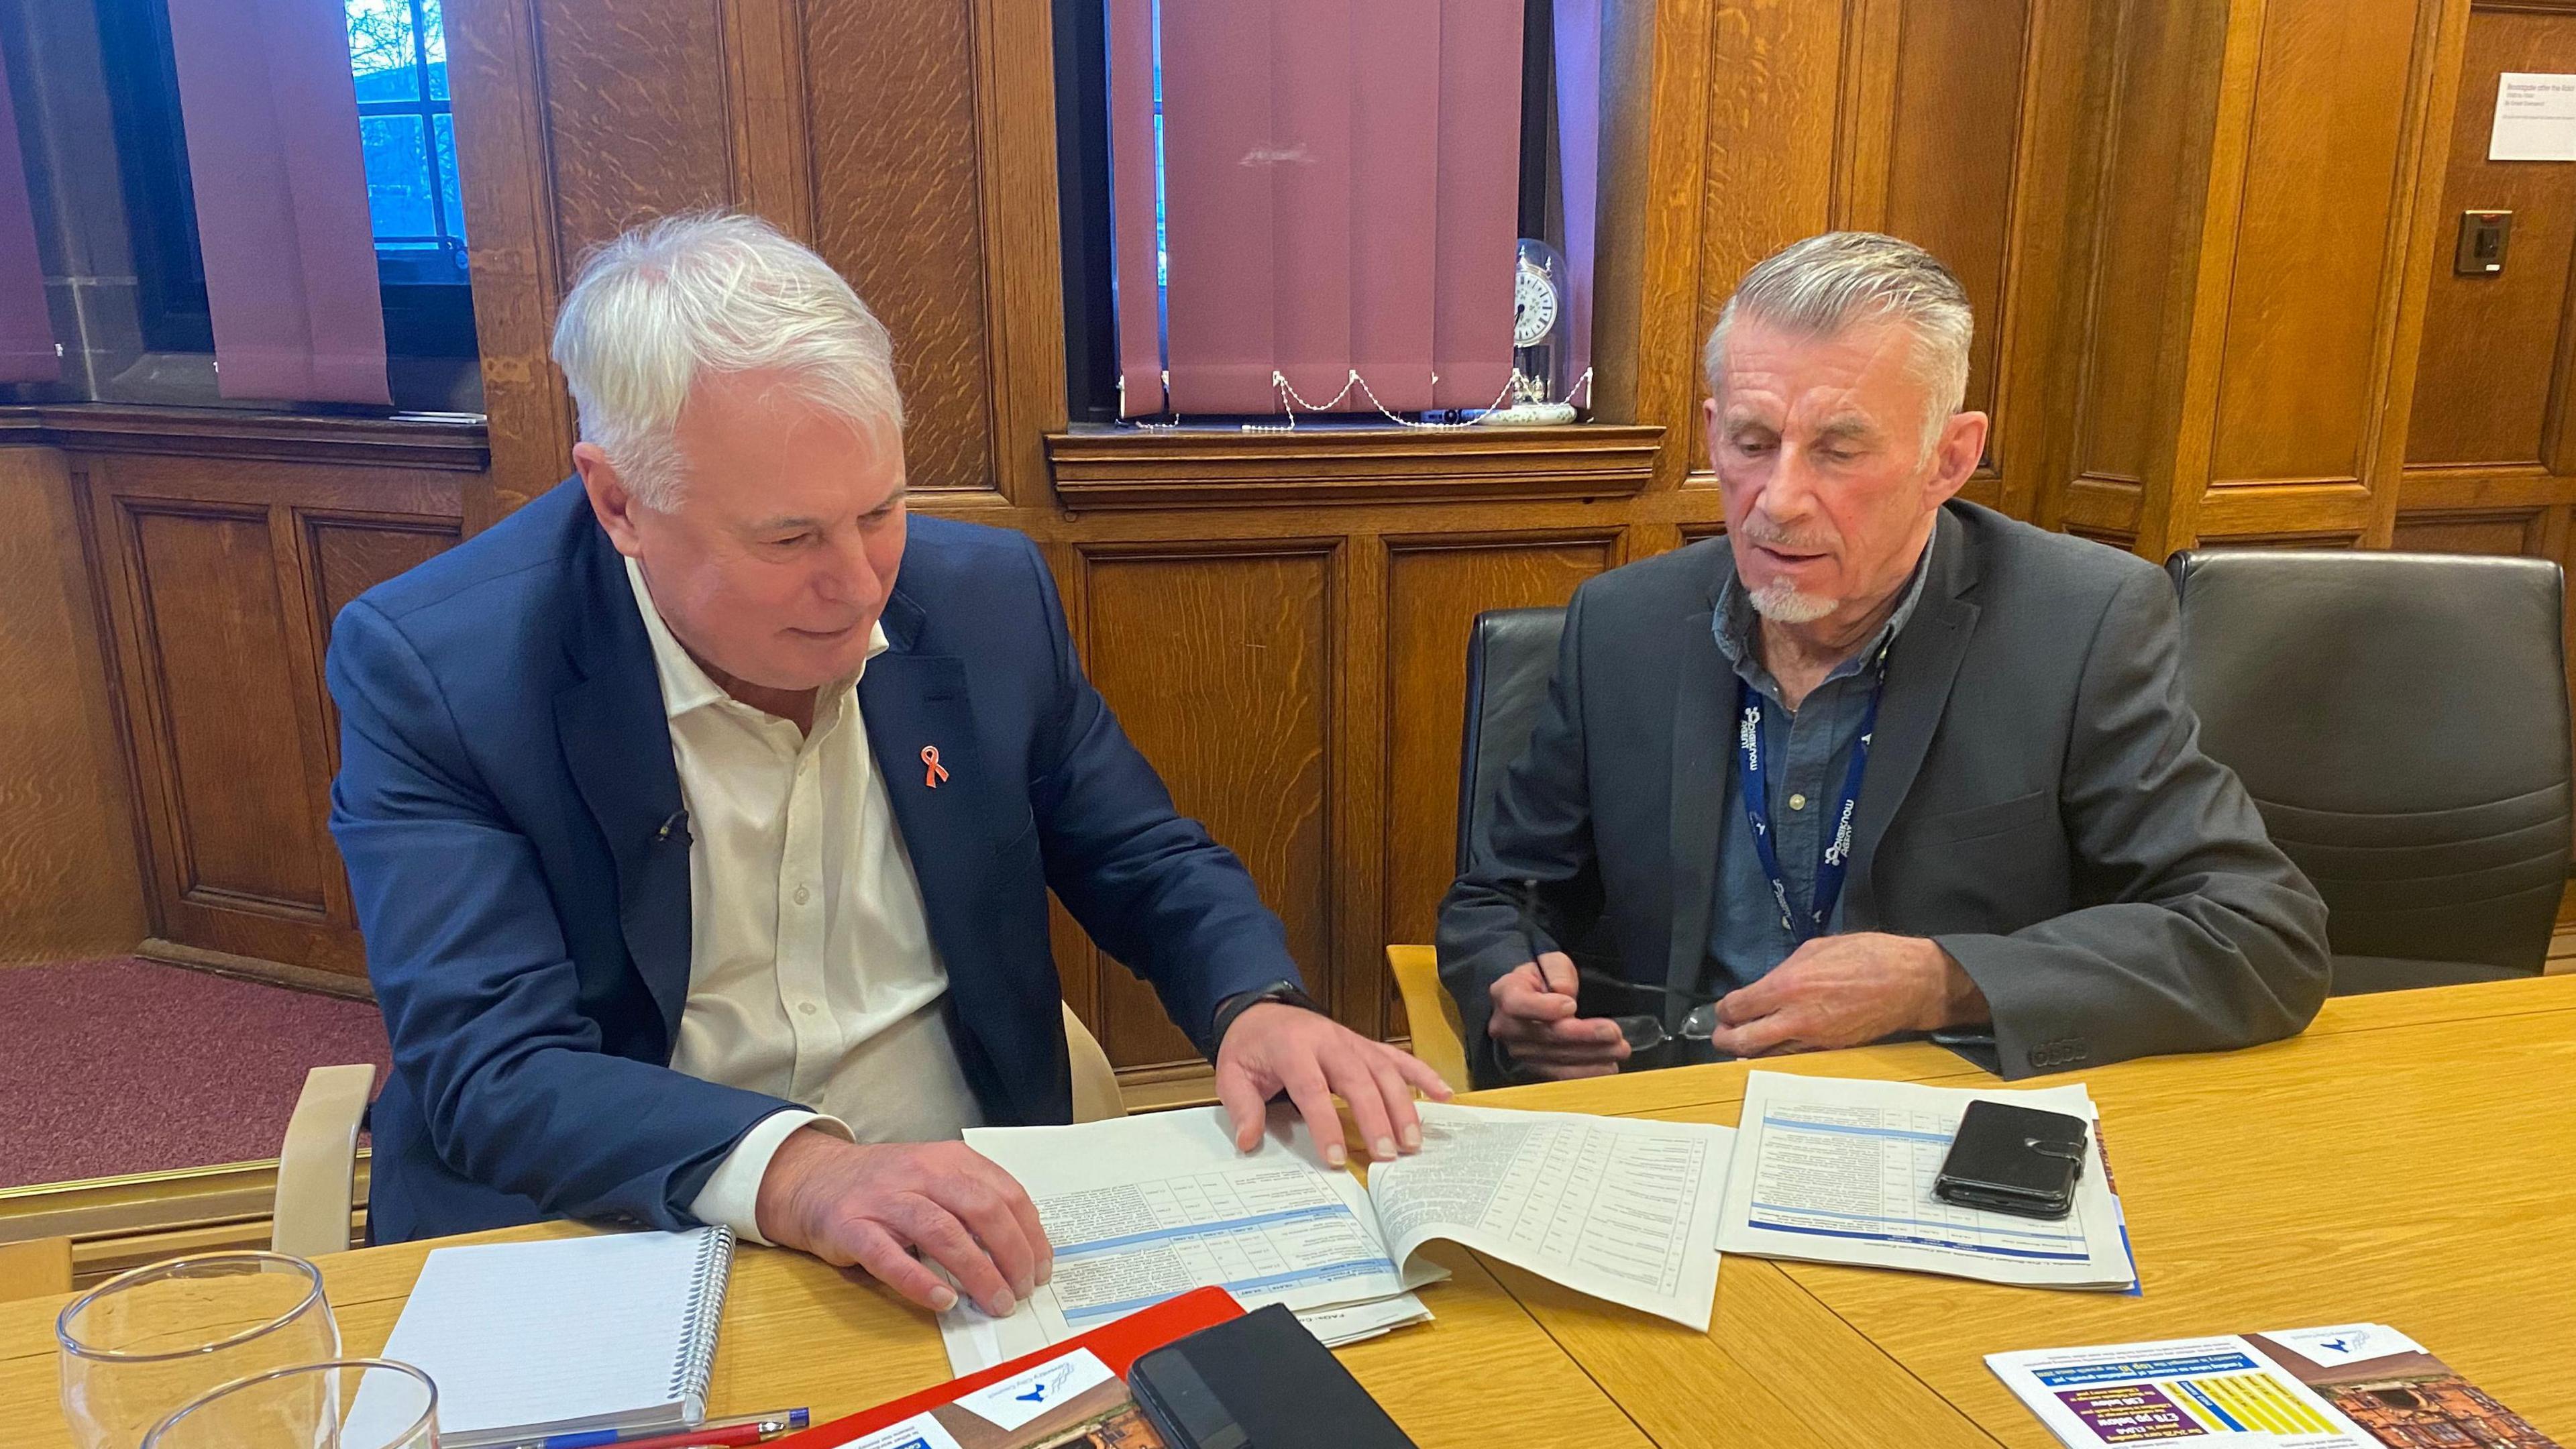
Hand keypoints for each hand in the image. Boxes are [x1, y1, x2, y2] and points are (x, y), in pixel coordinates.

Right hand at [754, 1126, 1050, 1317]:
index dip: (1031, 1234)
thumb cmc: (885, 1187)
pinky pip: (889, 1256)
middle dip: (1012, 1255)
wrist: (814, 1179)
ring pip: (942, 1232)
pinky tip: (943, 1299)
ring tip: (995, 1301)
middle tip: (1021, 1291)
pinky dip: (920, 1281)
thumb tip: (1021, 1250)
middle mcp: (921, 1172)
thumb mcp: (936, 1178)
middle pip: (982, 1210)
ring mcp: (885, 1199)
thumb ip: (974, 1203)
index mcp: (950, 1160)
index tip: (1041, 1268)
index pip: (1006, 1193)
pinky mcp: (851, 1226)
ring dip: (977, 1272)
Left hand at [1214, 1003, 1453, 1165]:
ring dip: (1402, 1106)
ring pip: (1385, 1071)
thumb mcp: (1232, 1074)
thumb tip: (1249, 1142)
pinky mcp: (1368, 1045)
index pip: (1312, 1088)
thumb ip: (1242, 1107)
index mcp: (1293, 1047)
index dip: (1326, 1124)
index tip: (1336, 1159)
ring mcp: (1353, 1041)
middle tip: (1387, 1155)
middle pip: (1358, 1080)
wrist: (1263, 1010)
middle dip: (1375, 1118)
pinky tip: (1444, 1094)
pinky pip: (1400, 1058)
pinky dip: (1424, 1075)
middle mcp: (1329, 1041)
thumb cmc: (1251, 1047)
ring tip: (1412, 1142)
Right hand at [1485, 951, 1630, 1080]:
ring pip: (1556, 1057)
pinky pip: (1559, 1074)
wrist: (1531, 997)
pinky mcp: (1534, 1067)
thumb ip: (1558, 972)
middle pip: (1544, 1035)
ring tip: (1619, 1050)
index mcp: (1505, 993)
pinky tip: (1607, 1068)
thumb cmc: (1543, 977)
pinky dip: (1585, 1073)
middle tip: (1614, 1034)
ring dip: (1591, 1056)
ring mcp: (1519, 1050)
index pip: (1519, 1004)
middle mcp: (1506, 1026)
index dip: (1545, 1008)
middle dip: (1583, 1035)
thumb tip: (1565, 993)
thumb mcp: (1551, 962)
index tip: (1572, 1005)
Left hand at [1704, 933, 1986, 1057]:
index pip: (1736, 1008)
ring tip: (1745, 1040)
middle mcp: (1795, 1017)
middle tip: (1722, 1033)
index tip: (1723, 1010)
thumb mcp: (1815, 950)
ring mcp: (1813, 1039)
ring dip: (1750, 1050)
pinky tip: (1775, 1045)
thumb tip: (1765, 986)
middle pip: (1741, 1041)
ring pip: (1765, 1055)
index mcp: (1788, 985)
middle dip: (1725, 1038)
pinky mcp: (1829, 1051)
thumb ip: (1784, 971)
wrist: (1910, 982)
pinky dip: (1778, 1054)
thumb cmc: (1869, 957)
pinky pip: (1792, 1058)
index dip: (1723, 1011)